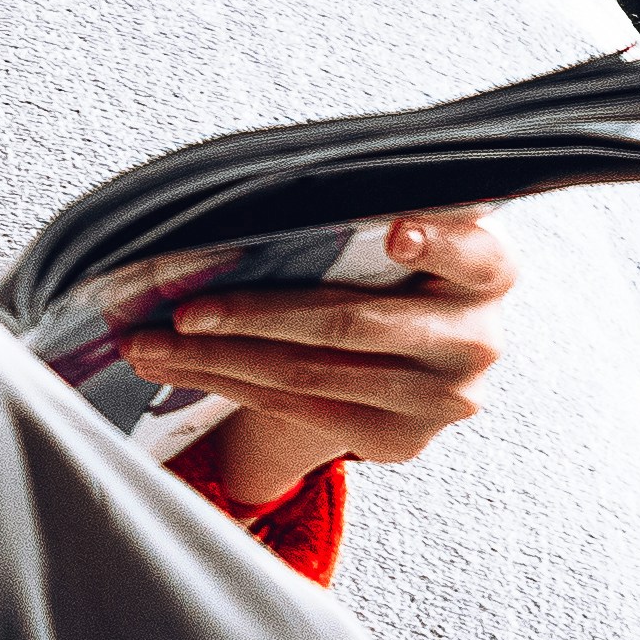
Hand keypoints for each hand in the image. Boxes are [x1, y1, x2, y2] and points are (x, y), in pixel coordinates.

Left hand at [119, 202, 521, 508]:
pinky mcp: (400, 440)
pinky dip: (230, 384)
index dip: (438, 241)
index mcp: (491, 270)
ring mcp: (440, 400)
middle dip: (256, 313)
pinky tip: (178, 366)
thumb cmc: (391, 266)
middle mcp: (476, 340)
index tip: (394, 231)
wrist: (418, 351)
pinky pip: (299, 409)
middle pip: (356, 323)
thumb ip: (361, 215)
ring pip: (312, 374)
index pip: (474, 253)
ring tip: (148, 342)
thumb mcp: (397, 230)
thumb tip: (247, 200)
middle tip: (183, 308)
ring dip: (218, 358)